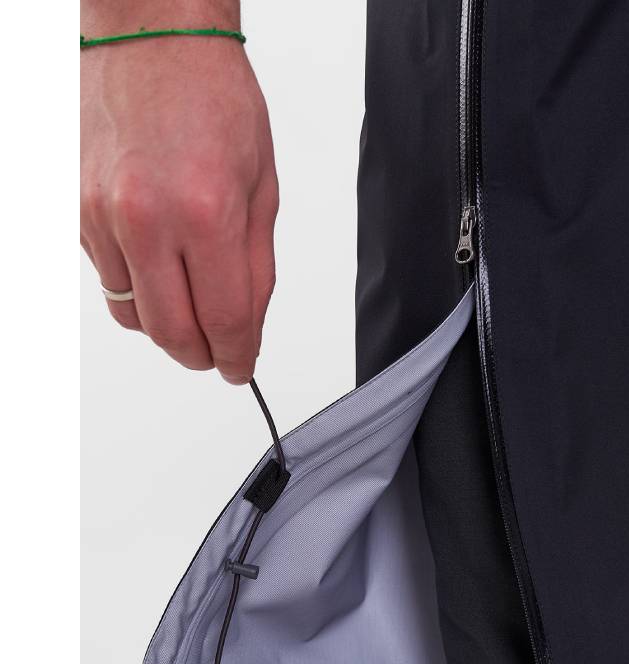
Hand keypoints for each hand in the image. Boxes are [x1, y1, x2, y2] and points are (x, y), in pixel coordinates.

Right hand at [81, 29, 277, 383]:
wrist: (148, 36)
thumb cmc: (212, 99)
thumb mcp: (262, 189)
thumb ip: (255, 268)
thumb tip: (247, 325)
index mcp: (205, 212)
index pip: (223, 321)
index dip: (237, 358)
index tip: (241, 368)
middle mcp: (145, 218)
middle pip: (171, 334)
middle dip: (202, 356)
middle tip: (219, 353)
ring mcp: (100, 215)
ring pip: (133, 315)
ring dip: (167, 325)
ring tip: (191, 303)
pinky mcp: (72, 210)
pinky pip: (108, 278)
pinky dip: (137, 287)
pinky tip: (159, 262)